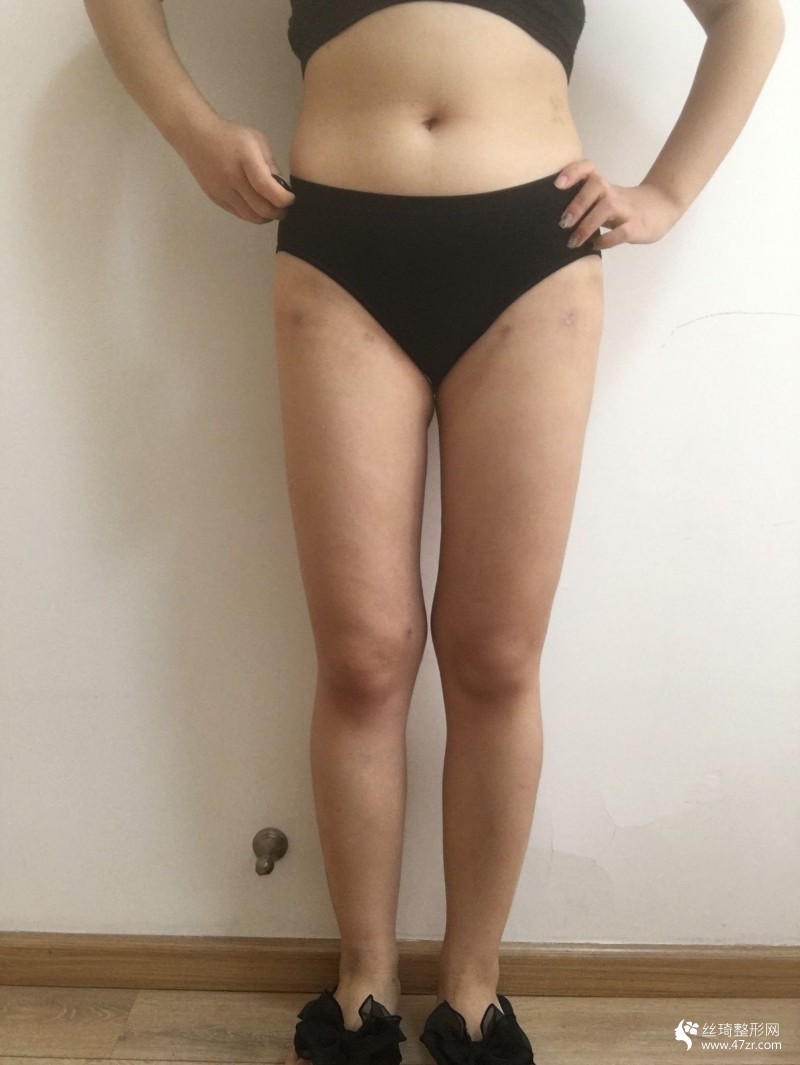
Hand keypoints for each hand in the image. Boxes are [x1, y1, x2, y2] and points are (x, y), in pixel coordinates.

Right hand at [173, 114, 294, 223]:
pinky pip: (240, 214)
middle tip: (285, 208)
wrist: (196, 137)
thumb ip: (271, 165)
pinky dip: (253, 215)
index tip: (291, 198)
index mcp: (245, 158)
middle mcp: (232, 177)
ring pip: (251, 216)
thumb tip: (283, 189)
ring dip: (266, 217)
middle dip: (278, 212)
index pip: (267, 188)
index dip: (283, 199)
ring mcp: (222, 191)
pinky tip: (257, 207)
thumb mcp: (257, 141)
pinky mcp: (216, 199)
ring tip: (273, 209)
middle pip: (260, 208)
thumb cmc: (231, 136)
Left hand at [553, 158, 684, 250]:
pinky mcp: (636, 226)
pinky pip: (621, 232)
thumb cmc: (623, 207)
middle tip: (562, 223)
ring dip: (587, 225)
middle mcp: (613, 194)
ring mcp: (626, 209)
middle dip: (577, 204)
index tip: (557, 184)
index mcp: (603, 186)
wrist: (661, 207)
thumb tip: (549, 216)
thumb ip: (583, 203)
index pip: (588, 168)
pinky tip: (595, 246)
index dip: (573, 171)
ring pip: (606, 208)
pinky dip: (606, 240)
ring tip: (573, 242)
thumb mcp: (603, 199)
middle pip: (595, 186)